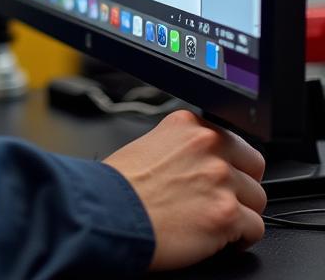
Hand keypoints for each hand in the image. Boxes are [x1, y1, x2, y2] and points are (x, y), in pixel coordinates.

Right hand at [103, 109, 266, 271]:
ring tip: (217, 221)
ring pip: (257, 200)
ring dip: (241, 212)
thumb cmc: (119, 185)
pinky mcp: (226, 214)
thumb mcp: (148, 144)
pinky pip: (256, 229)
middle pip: (253, 167)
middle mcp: (207, 146)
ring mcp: (219, 179)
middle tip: (224, 199)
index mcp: (188, 126)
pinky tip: (221, 238)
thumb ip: (182, 147)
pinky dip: (240, 238)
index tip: (224, 175)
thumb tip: (198, 162)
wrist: (108, 212)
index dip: (229, 162)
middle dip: (242, 185)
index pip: (233, 140)